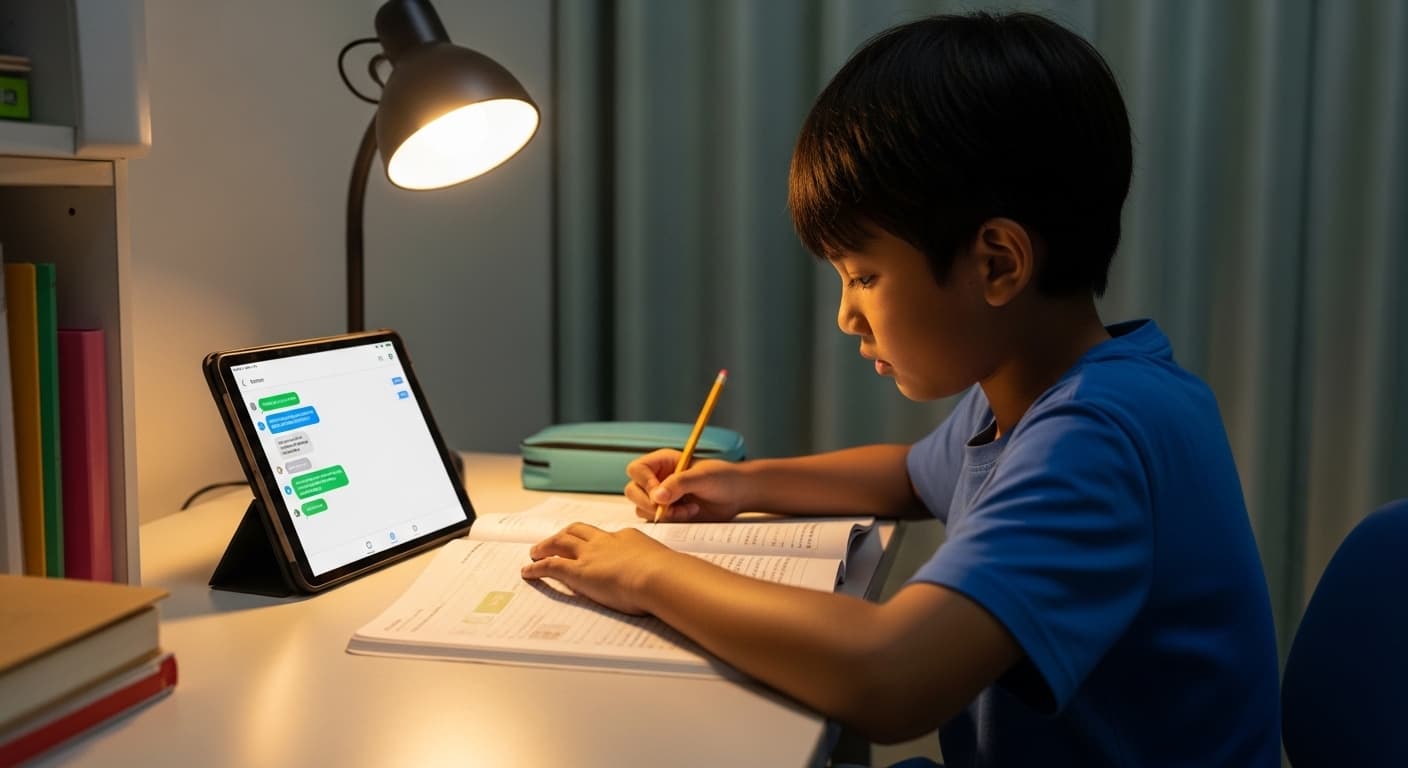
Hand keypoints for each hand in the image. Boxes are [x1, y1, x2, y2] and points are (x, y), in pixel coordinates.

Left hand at [521, 523, 675, 614]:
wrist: (658, 576)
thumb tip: (675, 577)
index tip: (593, 546)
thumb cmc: (668, 575)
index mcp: (628, 538)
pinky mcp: (578, 571)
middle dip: (565, 534)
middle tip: (554, 540)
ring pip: (561, 542)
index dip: (596, 541)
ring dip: (546, 545)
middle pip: (579, 531)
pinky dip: (537, 567)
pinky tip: (528, 571)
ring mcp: (590, 555)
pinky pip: (551, 565)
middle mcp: (606, 542)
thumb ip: (663, 569)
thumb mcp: (667, 566)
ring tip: (535, 551)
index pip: (608, 536)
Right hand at [624, 449, 746, 521]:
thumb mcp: (702, 476)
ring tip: (688, 509)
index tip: (660, 494)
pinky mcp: (668, 514)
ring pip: (642, 509)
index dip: (644, 483)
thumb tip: (657, 496)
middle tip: (670, 508)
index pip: (637, 470)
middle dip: (649, 503)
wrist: (737, 495)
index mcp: (662, 462)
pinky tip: (690, 513)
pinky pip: (656, 521)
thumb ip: (679, 484)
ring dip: (663, 514)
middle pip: (633, 491)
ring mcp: (661, 498)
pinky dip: (671, 521)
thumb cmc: (722, 478)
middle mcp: (657, 479)